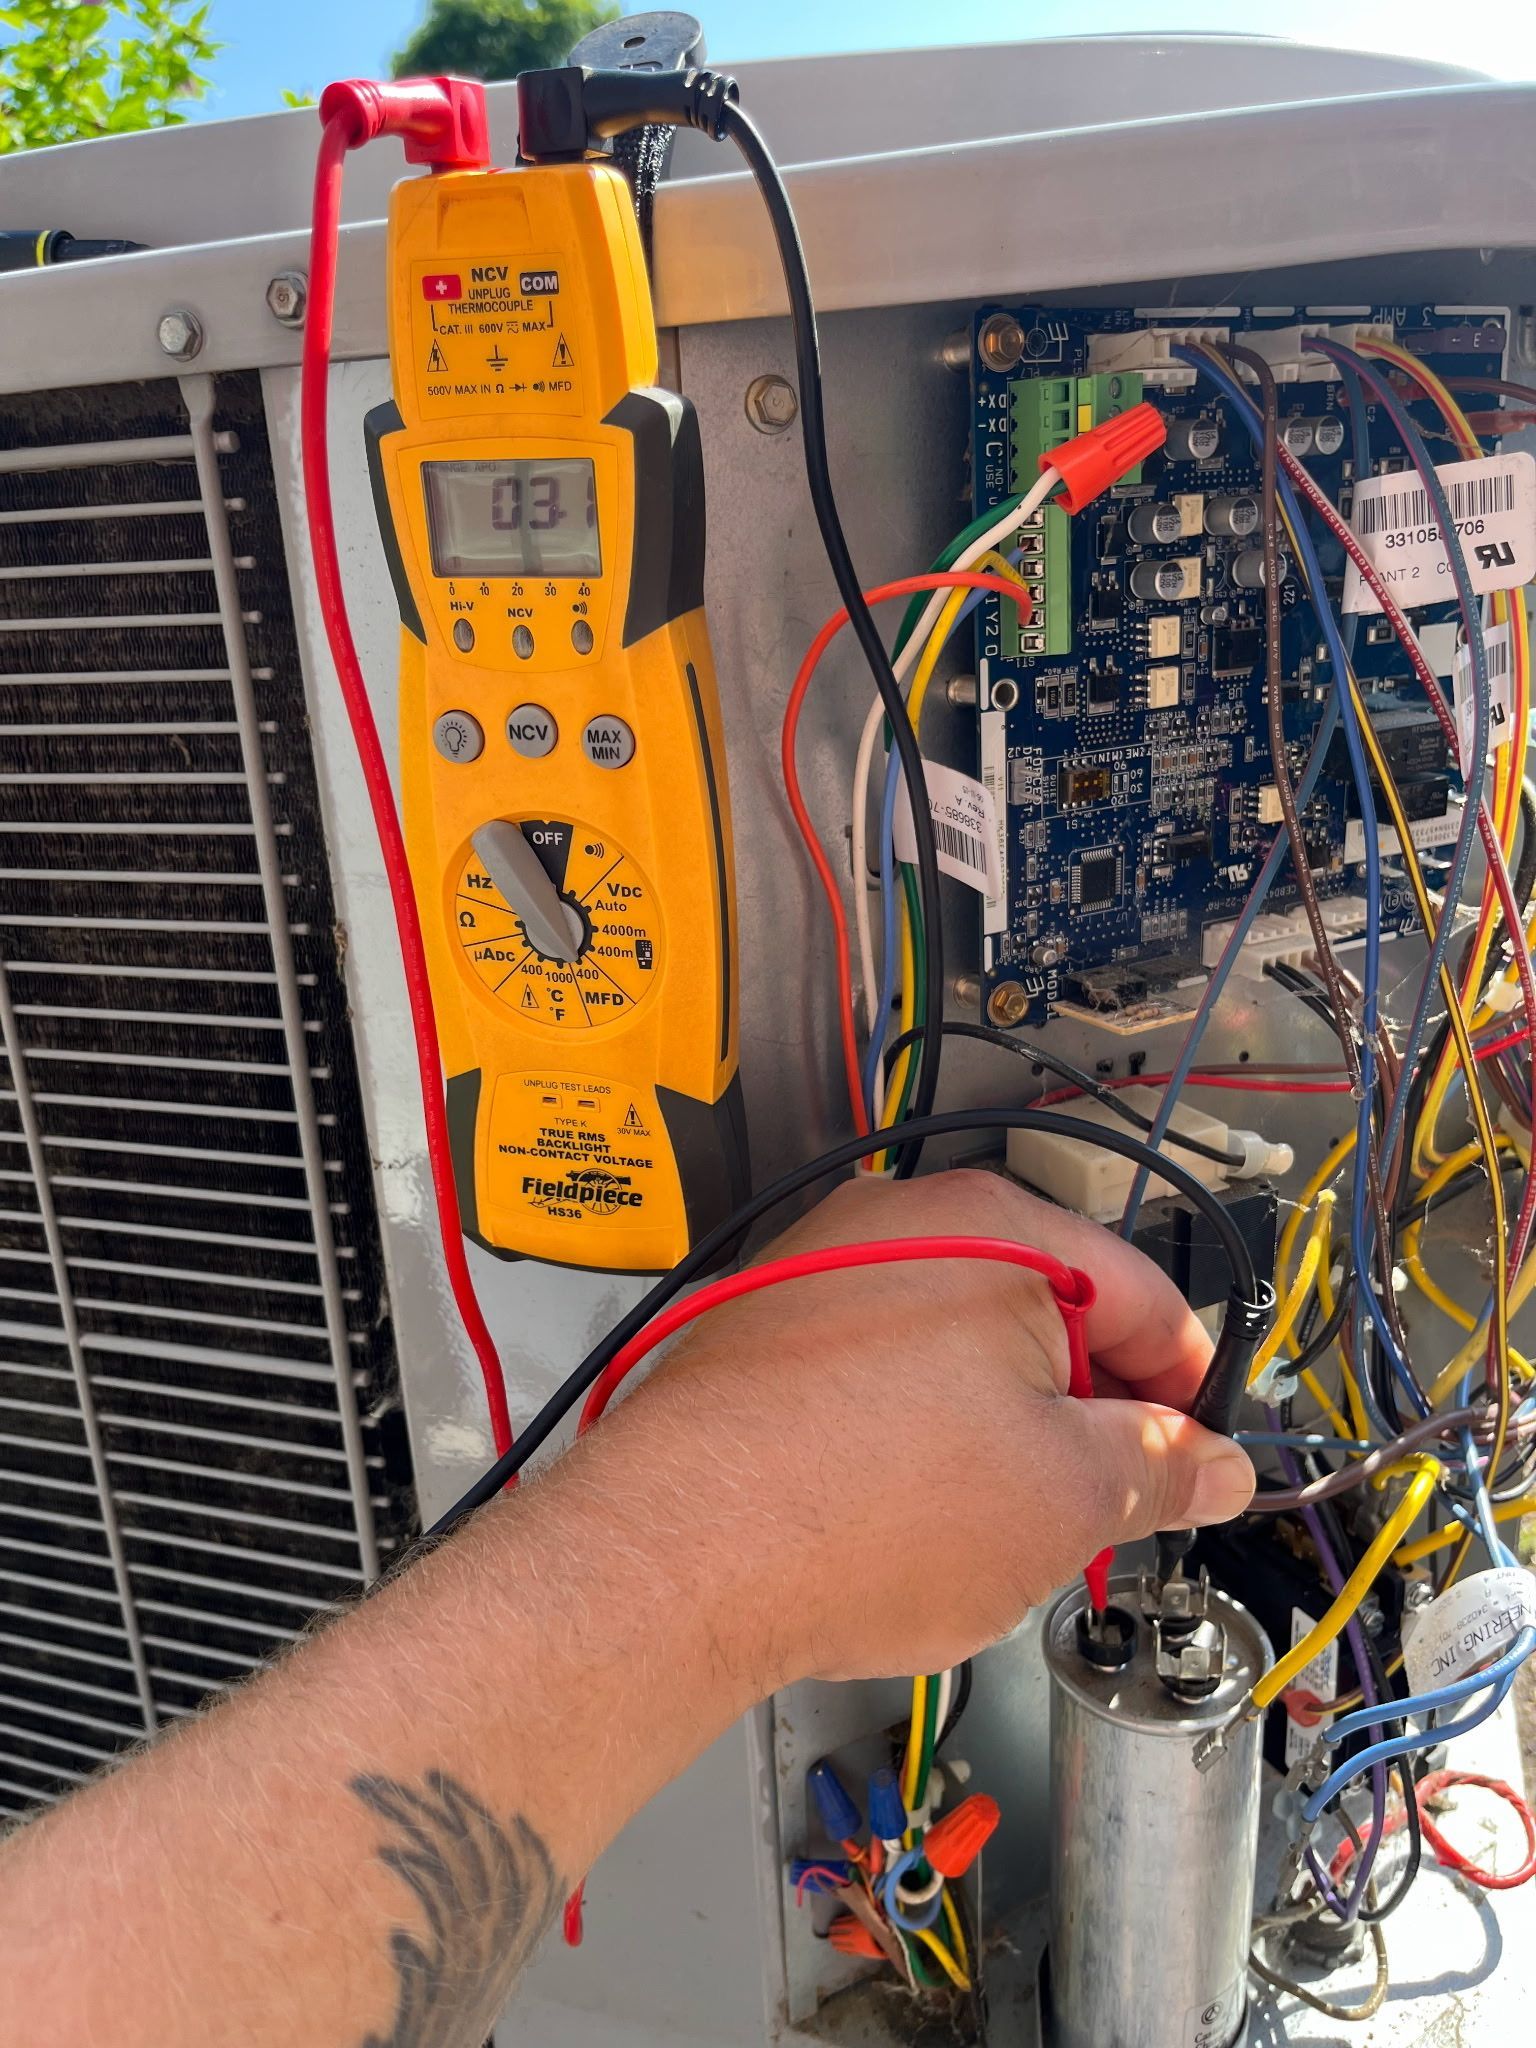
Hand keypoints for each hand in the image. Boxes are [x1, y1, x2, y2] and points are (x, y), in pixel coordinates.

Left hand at [588, 1168, 1254, 1684]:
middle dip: (1087, 1415)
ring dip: (997, 1428)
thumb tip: (1208, 1465)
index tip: (1201, 1458)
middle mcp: (900, 1221)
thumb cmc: (853, 1512)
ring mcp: (821, 1270)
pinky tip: (902, 1510)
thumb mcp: (1064, 1500)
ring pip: (957, 1347)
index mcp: (997, 1228)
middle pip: (1047, 1314)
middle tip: (1105, 1509)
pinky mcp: (762, 1329)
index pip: (1145, 1296)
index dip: (1190, 1390)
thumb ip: (1160, 1470)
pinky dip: (909, 1429)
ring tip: (989, 1525)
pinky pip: (875, 1368)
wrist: (674, 1558)